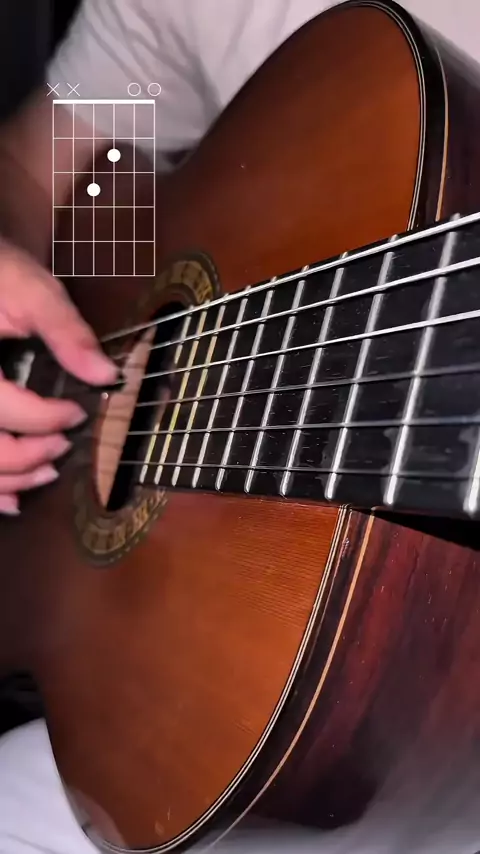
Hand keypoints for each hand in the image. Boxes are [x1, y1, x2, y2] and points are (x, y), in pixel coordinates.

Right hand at [0, 239, 116, 514]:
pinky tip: (9, 500)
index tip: (77, 415)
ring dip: (7, 480)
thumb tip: (108, 375)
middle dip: (28, 457)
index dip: (46, 419)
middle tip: (63, 447)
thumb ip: (66, 332)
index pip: (5, 408)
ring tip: (44, 473)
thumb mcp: (30, 290)